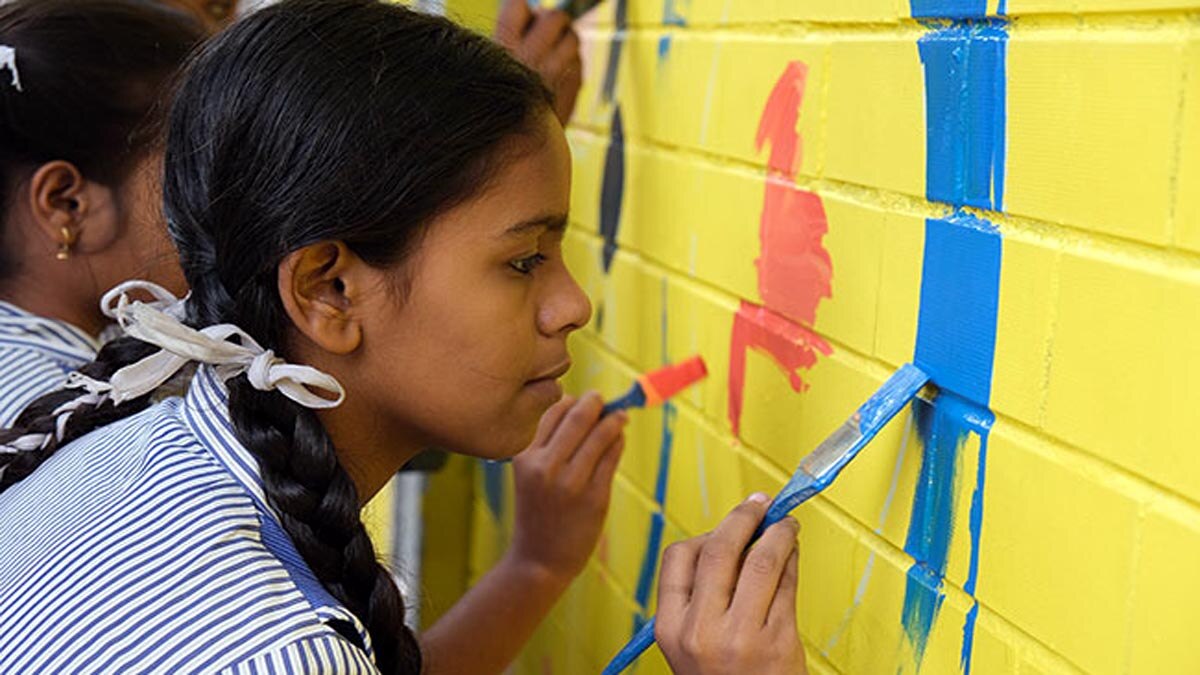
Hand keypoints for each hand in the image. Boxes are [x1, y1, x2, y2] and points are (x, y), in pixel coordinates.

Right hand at [494, 0, 582, 124]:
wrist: (512, 150)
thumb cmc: (495, 114)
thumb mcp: (488, 72)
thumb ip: (507, 42)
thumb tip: (525, 19)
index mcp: (504, 47)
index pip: (519, 5)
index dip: (524, 13)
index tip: (524, 23)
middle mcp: (531, 55)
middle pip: (554, 17)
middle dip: (552, 23)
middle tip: (545, 37)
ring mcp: (555, 70)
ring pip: (573, 38)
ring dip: (565, 43)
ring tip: (553, 59)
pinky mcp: (573, 86)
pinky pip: (580, 64)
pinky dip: (572, 67)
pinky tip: (558, 80)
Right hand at [508, 392, 626, 582]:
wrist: (538, 561)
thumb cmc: (537, 512)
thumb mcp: (530, 476)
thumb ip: (549, 445)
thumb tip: (582, 407)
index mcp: (525, 458)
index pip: (552, 413)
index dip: (571, 400)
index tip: (583, 400)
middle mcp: (546, 467)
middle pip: (578, 417)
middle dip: (595, 402)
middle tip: (602, 399)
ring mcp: (571, 483)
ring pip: (600, 434)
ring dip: (614, 419)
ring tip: (621, 416)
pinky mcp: (594, 497)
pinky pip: (612, 457)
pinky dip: (618, 442)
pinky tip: (619, 438)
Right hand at [655, 494, 807, 674]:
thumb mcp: (693, 645)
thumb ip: (703, 598)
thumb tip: (736, 539)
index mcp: (670, 628)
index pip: (679, 558)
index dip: (705, 533)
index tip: (727, 524)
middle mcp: (700, 631)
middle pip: (719, 549)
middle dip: (743, 517)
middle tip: (760, 505)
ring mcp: (740, 637)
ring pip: (760, 560)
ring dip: (778, 533)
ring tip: (786, 525)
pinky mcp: (777, 642)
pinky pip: (786, 585)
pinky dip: (792, 560)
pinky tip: (793, 554)